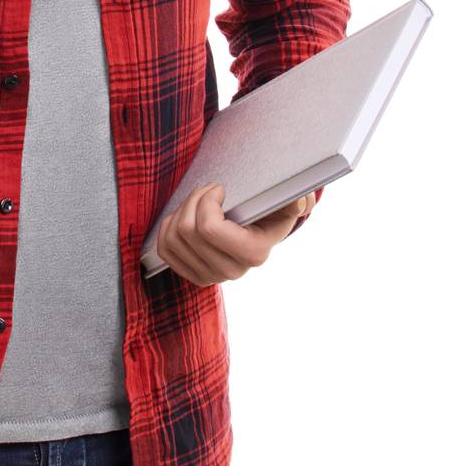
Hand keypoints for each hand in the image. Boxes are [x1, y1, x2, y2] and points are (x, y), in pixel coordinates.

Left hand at [154, 183, 316, 285]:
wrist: (260, 234)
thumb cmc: (271, 212)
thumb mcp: (287, 204)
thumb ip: (297, 200)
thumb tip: (300, 200)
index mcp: (254, 253)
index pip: (209, 228)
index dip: (206, 200)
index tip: (220, 188)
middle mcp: (232, 271)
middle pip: (188, 229)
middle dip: (194, 199)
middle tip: (208, 190)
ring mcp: (211, 277)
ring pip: (174, 237)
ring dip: (180, 210)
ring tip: (198, 201)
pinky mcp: (194, 276)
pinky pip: (165, 249)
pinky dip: (168, 227)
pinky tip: (184, 217)